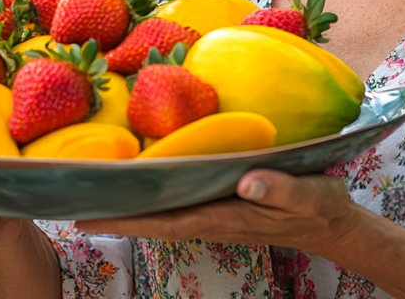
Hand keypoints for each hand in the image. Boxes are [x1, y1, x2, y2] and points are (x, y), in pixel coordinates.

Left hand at [76, 170, 359, 255]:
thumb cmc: (320, 206)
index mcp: (227, 216)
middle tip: (70, 207)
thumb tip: (246, 180)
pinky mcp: (221, 205)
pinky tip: (137, 188)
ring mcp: (215, 214)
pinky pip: (178, 205)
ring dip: (128, 208)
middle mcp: (213, 218)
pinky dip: (152, 199)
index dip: (127, 217)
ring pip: (162, 214)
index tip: (90, 214)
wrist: (334, 224)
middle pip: (154, 219)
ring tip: (92, 197)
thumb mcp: (308, 194)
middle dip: (114, 215)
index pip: (167, 220)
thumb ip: (279, 188)